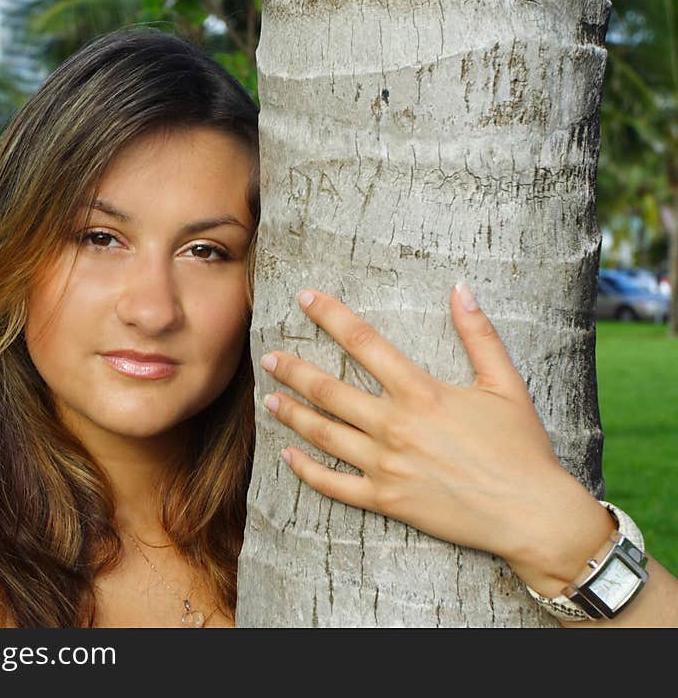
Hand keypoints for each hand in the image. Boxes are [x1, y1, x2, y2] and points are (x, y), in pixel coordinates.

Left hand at [260, 284, 613, 596]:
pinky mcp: (386, 500)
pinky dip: (306, 471)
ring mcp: (386, 465)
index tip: (304, 298)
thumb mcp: (505, 383)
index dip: (330, 316)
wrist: (531, 513)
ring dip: (293, 414)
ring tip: (269, 400)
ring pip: (324, 435)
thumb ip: (479, 334)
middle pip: (329, 390)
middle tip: (269, 357)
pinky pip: (334, 485)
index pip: (363, 342)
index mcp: (421, 392)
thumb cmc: (521, 447)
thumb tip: (460, 288)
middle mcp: (395, 426)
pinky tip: (287, 457)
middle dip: (294, 370)